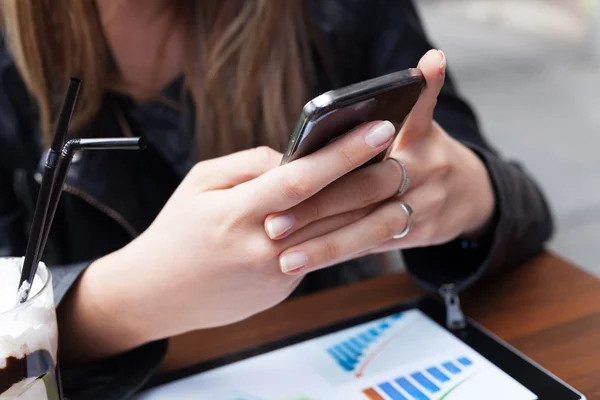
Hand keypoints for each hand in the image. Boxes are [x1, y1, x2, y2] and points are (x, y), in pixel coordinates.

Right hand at [59, 118, 398, 360]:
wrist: (157, 294)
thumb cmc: (176, 231)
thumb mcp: (200, 183)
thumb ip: (250, 165)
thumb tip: (294, 158)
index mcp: (236, 212)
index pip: (302, 178)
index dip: (343, 153)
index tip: (377, 130)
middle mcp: (261, 246)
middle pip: (329, 210)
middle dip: (371, 182)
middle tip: (399, 158)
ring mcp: (275, 274)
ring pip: (334, 238)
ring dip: (368, 212)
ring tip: (390, 186)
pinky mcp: (282, 290)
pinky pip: (318, 256)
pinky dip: (341, 235)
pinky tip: (361, 217)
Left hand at [265, 49, 495, 273]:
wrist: (473, 196)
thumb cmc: (430, 152)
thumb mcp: (427, 122)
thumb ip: (418, 100)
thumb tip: (430, 58)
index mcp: (420, 143)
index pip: (383, 143)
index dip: (343, 157)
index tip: (299, 170)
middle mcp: (423, 178)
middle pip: (364, 194)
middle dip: (318, 210)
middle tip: (273, 223)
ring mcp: (422, 213)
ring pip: (368, 232)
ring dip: (326, 247)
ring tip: (286, 259)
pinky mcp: (415, 238)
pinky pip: (371, 247)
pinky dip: (339, 255)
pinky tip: (306, 263)